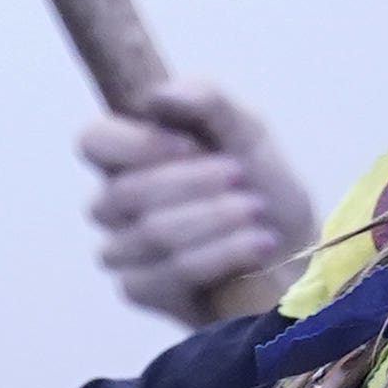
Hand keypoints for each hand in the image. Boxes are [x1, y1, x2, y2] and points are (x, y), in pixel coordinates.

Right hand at [82, 78, 311, 324]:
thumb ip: (207, 100)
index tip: (192, 147)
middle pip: (124, 192)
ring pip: (149, 233)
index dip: (137, 145)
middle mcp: (114, 203)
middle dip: (194, 184)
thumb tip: (156, 97)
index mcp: (129, 155)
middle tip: (243, 178)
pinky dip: (219, 254)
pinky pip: (166, 274)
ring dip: (213, 219)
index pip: (92, 141)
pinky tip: (256, 245)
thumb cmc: (261, 186)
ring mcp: (121, 249)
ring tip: (257, 213)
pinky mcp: (139, 290)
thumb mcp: (247, 130)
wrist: (295, 248)